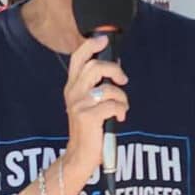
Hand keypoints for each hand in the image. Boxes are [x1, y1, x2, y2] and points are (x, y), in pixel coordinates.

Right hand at [63, 35, 128, 181]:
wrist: (79, 154)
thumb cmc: (88, 127)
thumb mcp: (87, 102)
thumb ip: (95, 85)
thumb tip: (114, 67)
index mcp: (71, 86)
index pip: (78, 58)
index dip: (90, 45)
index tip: (103, 39)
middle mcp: (72, 92)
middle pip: (95, 67)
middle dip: (115, 70)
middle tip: (123, 80)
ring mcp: (78, 104)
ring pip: (107, 87)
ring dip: (121, 96)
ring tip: (121, 107)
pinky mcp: (87, 116)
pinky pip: (113, 104)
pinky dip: (121, 109)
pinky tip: (119, 117)